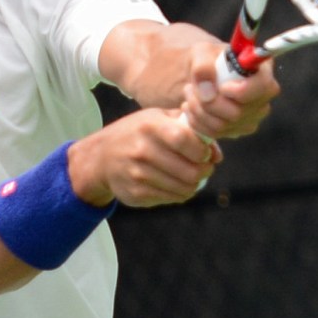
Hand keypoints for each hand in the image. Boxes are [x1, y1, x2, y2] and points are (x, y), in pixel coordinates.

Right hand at [66, 108, 221, 208]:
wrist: (100, 158)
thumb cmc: (136, 133)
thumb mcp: (157, 118)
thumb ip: (189, 128)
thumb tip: (216, 154)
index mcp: (149, 126)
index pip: (186, 140)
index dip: (203, 150)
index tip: (204, 152)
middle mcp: (142, 150)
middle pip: (191, 171)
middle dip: (204, 171)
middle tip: (204, 167)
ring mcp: (138, 174)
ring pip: (185, 188)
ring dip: (194, 184)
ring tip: (190, 175)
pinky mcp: (136, 194)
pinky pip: (172, 198)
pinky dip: (179, 193)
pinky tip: (173, 183)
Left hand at [180, 57, 279, 140]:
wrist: (203, 76)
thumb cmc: (208, 60)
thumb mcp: (201, 53)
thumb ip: (204, 66)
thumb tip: (207, 93)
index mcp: (261, 70)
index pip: (263, 87)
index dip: (241, 91)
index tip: (222, 87)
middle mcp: (263, 97)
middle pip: (237, 113)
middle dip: (207, 102)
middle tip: (190, 87)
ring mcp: (252, 116)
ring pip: (222, 125)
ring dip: (197, 109)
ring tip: (189, 93)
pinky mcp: (238, 129)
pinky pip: (214, 133)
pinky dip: (196, 120)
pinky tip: (190, 105)